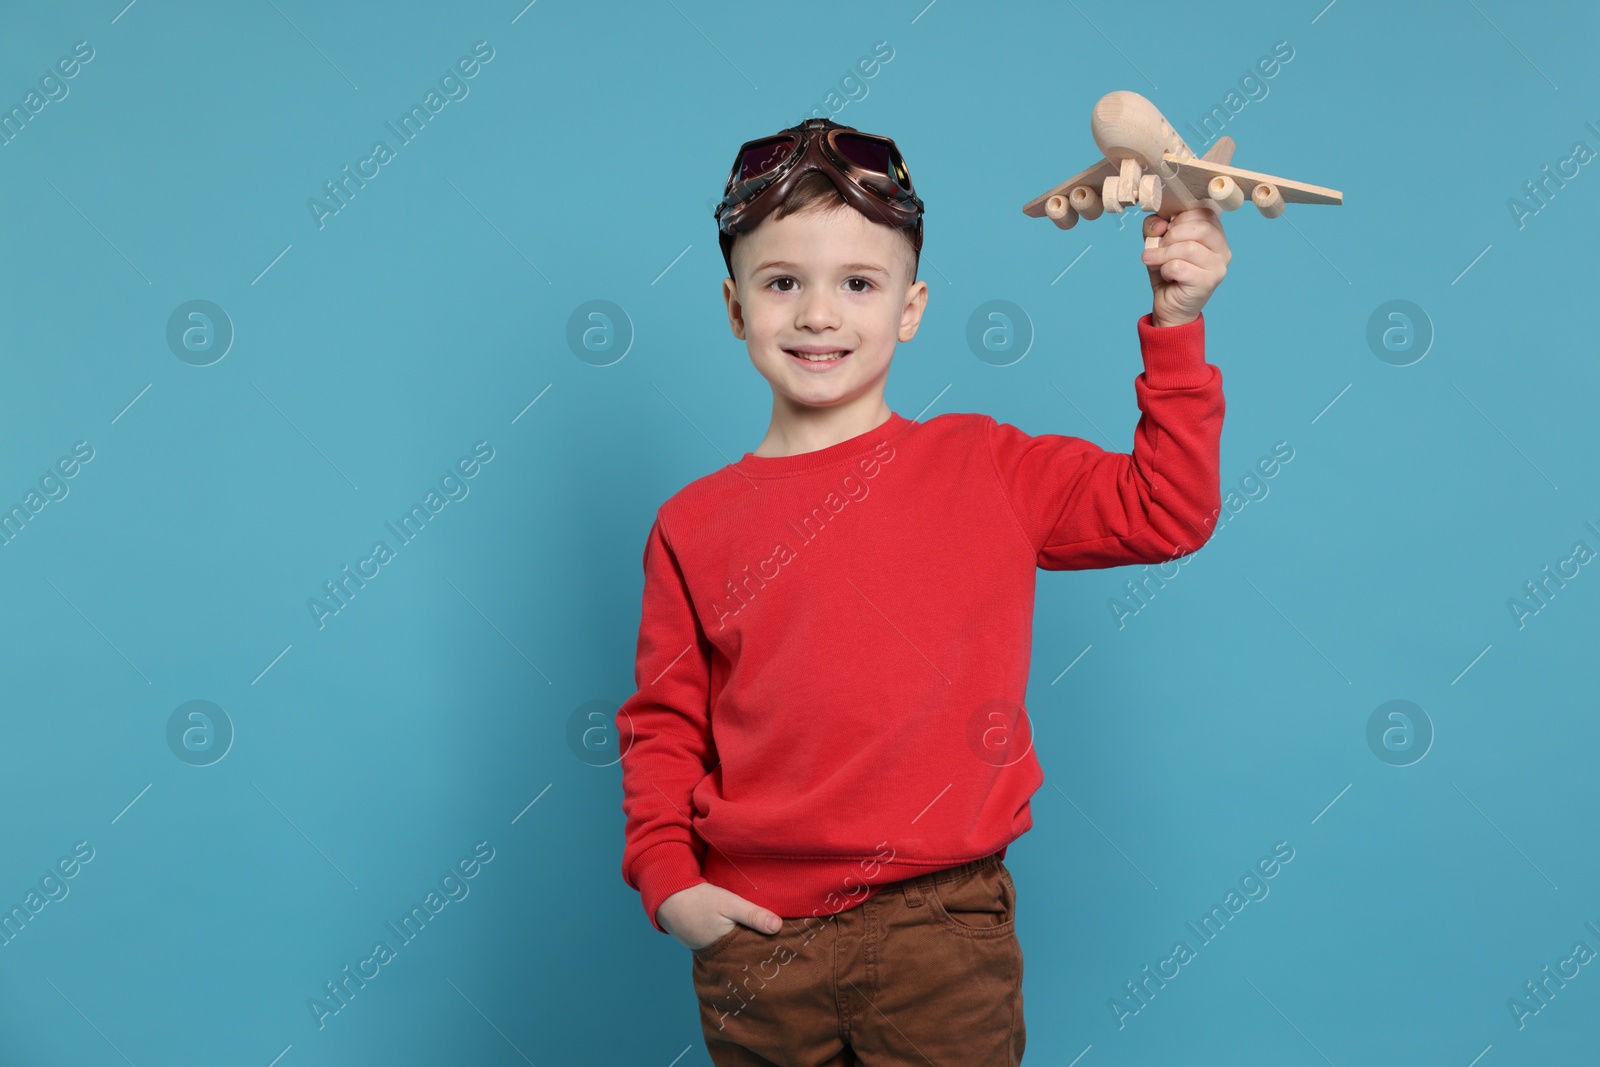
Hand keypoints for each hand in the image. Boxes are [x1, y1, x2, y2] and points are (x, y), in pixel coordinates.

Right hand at [658, 882, 784, 950]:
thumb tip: (778, 927)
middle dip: (764, 953)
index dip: (771, 953)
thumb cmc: (699, 900)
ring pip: (741, 952)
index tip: (790, 951)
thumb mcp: (729, 903)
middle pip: (750, 957)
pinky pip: (732, 947)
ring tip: (774, 945)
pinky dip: (741, 942)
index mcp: (728, 951)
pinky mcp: (713, 945)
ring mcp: (716, 953)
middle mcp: (723, 957)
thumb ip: (752, 914)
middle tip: (787, 951)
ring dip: (753, 946)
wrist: (669, 898)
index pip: (756, 957)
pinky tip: (752, 936)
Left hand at [1141, 207, 1229, 327]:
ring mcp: (1218, 267)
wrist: (1170, 306)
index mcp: (1215, 234)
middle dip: (1172, 235)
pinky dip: (1165, 269)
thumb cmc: (1168, 271)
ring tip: (1155, 261)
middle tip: (1160, 246)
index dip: (1180, 217)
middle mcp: (1222, 249)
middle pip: (1200, 228)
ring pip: (1189, 248)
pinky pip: (1180, 267)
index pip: (1204, 212)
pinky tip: (1167, 275)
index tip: (1167, 230)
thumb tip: (1160, 224)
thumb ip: (1155, 226)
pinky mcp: (1208, 282)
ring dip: (1164, 254)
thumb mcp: (1158, 243)